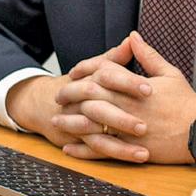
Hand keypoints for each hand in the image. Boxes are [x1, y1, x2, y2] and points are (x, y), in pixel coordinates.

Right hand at [5, 40, 146, 149]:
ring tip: (144, 152)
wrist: (46, 103)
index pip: (107, 76)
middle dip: (123, 118)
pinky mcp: (78, 138)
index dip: (127, 82)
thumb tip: (132, 38)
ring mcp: (77, 120)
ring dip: (122, 145)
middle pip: (100, 107)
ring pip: (97, 133)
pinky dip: (116, 154)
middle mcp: (81, 99)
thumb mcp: (98, 68)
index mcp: (90, 77)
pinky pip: (97, 149)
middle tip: (146, 125)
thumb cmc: (83, 84)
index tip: (149, 89)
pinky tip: (136, 157)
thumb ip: (116, 56)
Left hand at [52, 31, 195, 163]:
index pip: (102, 74)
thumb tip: (133, 36)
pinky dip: (84, 150)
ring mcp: (128, 130)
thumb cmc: (187, 103)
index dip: (84, 72)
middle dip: (71, 96)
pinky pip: (102, 150)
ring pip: (92, 126)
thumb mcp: (169, 74)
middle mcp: (127, 107)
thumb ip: (148, 55)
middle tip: (58, 97)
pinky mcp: (131, 149)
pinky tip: (70, 148)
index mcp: (135, 87)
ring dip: (72, 123)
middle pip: (90, 98)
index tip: (73, 74)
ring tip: (57, 123)